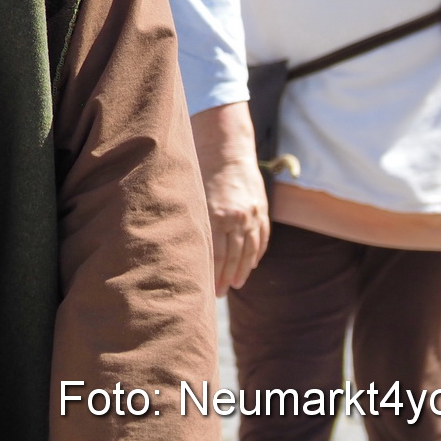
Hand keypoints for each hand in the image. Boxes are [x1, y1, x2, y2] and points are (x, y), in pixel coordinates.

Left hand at [191, 102, 269, 295]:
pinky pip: (262, 237)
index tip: (206, 289)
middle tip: (217, 294)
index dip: (212, 275)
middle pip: (233, 257)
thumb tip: (178, 247)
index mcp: (217, 215)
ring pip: (250, 251)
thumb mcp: (190, 194)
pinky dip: (257, 253)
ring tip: (235, 285)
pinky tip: (251, 265)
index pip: (216, 255)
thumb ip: (190, 220)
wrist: (227, 147)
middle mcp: (237, 217)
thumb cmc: (200, 169)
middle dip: (225, 278)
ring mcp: (253, 214)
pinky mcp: (262, 209)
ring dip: (242, 270)